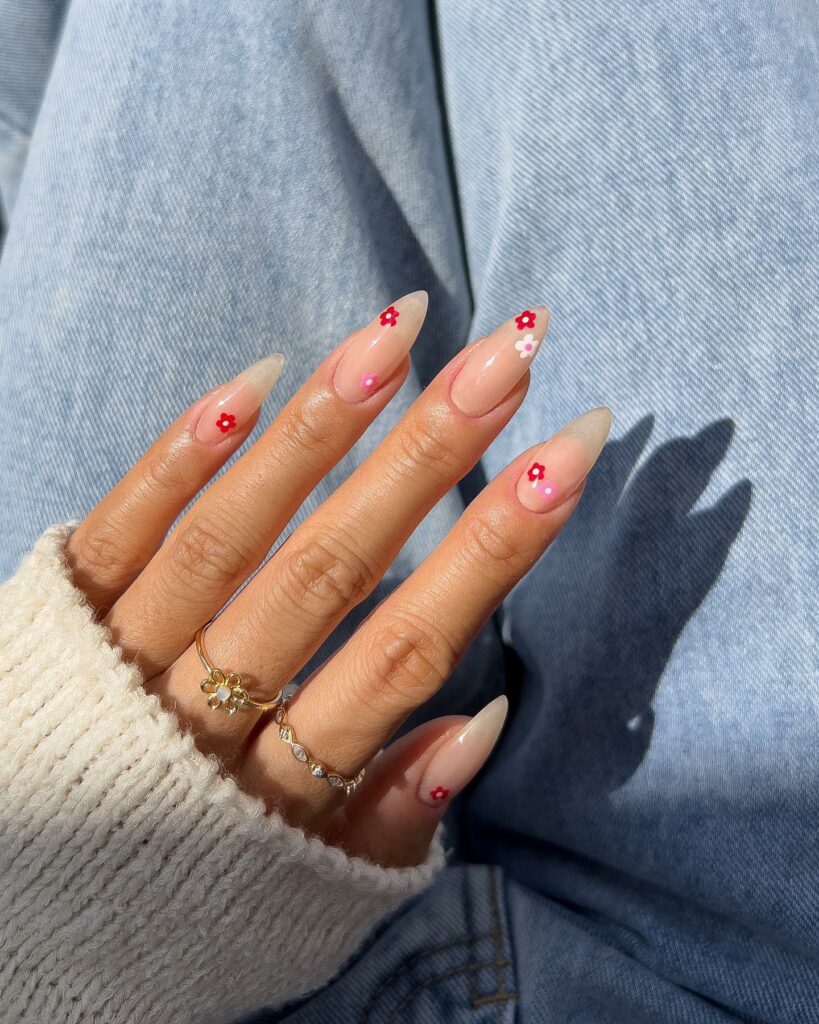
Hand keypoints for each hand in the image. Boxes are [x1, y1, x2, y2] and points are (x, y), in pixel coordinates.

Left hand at [66, 292, 609, 866]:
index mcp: (278, 791)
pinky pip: (121, 528)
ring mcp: (119, 660)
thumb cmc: (191, 894)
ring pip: (231, 537)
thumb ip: (392, 819)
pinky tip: (252, 379)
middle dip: (428, 459)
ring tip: (396, 334)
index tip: (566, 454)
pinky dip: (181, 455)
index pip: (407, 650)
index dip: (494, 551)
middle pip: (330, 572)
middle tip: (507, 354)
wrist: (29, 917)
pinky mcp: (56, 619)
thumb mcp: (307, 895)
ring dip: (317, 432)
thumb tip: (484, 721)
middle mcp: (199, 716)